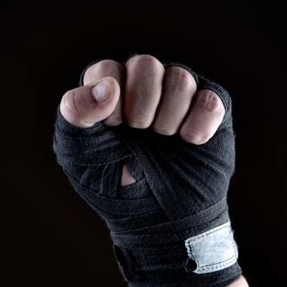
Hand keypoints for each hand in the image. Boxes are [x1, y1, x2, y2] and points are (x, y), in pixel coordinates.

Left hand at [59, 55, 226, 184]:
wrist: (156, 221)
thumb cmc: (113, 186)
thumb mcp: (76, 153)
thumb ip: (76, 112)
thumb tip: (109, 85)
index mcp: (108, 95)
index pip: (107, 69)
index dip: (108, 99)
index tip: (111, 130)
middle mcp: (143, 90)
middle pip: (146, 65)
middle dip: (141, 105)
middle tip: (139, 134)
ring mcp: (177, 100)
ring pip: (180, 78)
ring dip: (168, 118)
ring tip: (164, 141)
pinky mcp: (208, 113)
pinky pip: (211, 99)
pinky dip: (199, 126)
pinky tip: (190, 144)